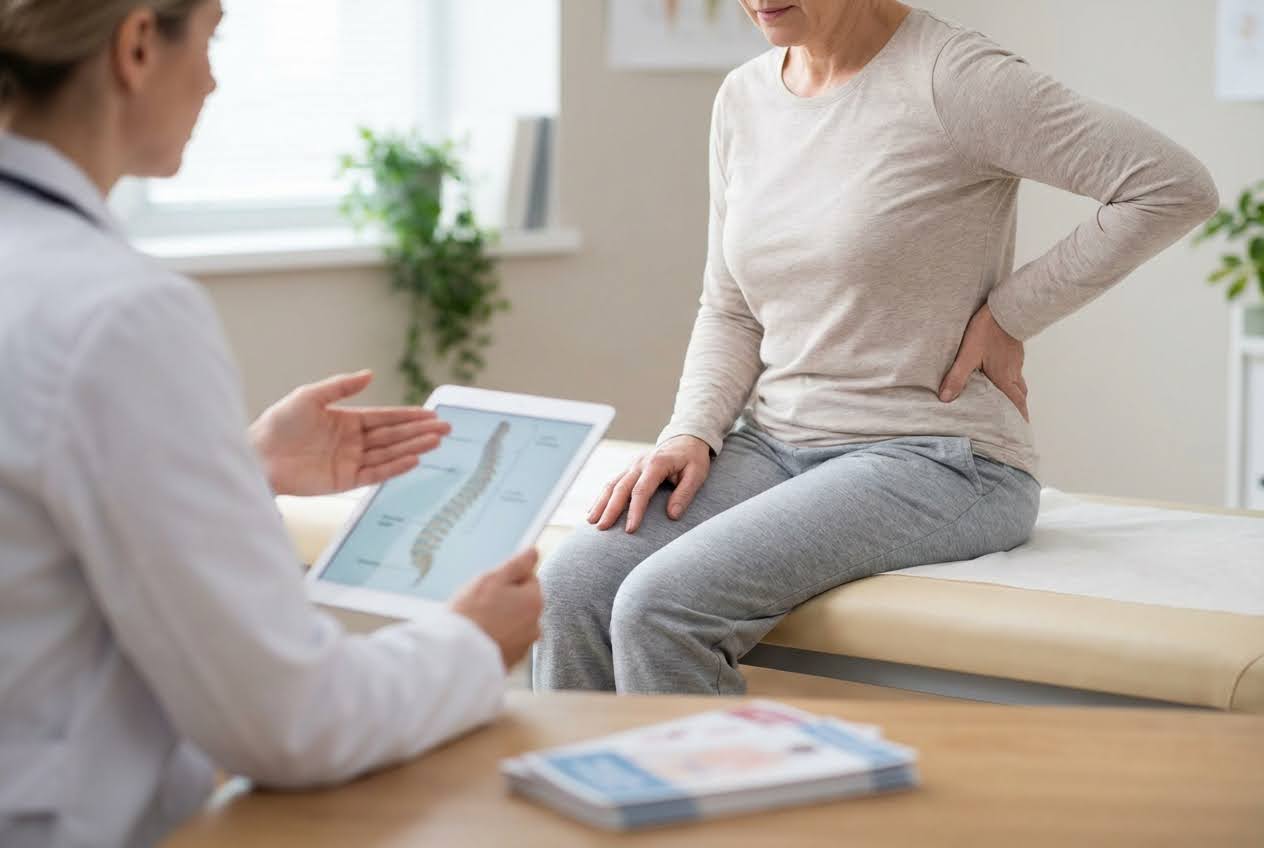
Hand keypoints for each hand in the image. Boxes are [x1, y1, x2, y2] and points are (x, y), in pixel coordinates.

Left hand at [249, 370, 450, 496]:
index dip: (408, 416)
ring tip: (436, 442)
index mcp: (348, 420)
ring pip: (389, 454)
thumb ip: (340, 386)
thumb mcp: (309, 396)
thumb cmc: (278, 424)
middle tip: (445, 428)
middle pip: (393, 436)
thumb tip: (370, 374)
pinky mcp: (344, 482)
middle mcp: (353, 442)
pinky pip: (375, 474)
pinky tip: (413, 459)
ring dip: (413, 447)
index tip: (431, 414)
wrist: (257, 455)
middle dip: (419, 432)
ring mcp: (350, 462)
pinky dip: (394, 468)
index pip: (385, 418)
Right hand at [449, 549, 542, 669]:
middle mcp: (535, 625)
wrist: (456, 655)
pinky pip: (505, 642)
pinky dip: (496, 638)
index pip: (529, 579)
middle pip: (522, 603)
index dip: (508, 579)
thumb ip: (517, 564)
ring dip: (501, 620)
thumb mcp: (492, 579)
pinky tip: (479, 636)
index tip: (491, 586)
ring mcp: (524, 645)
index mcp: (534, 602)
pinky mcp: (511, 661)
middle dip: (505, 600)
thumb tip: (533, 553)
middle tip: (481, 603)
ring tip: (478, 622)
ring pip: (513, 623)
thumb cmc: (472, 615)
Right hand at [588, 435, 711, 533]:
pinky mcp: (630, 470)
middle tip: (601, 528)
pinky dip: (602, 497)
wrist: (686, 439)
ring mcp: (632, 466)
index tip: (630, 529)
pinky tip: (593, 510)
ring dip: (600, 503)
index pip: (641, 490)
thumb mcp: (697, 474)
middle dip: (610, 509)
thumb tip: (672, 516)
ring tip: (591, 522)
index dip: (635, 510)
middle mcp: (640, 464)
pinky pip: (612, 483)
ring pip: (612, 484)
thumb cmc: (692, 459)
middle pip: (620, 488)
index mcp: (656, 464)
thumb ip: (685, 494)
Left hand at [939, 304, 1029, 420]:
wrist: (1005, 308)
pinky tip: (1002, 376)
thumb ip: (957, 377)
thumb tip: (946, 398)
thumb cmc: (987, 331)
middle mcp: (1013, 372)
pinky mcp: (1014, 351)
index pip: (1015, 404)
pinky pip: (1015, 371)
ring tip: (1006, 401)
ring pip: (1018, 383)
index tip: (1021, 429)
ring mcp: (1015, 361)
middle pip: (1019, 396)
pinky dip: (1011, 380)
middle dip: (1017, 409)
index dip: (1018, 417)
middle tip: (1014, 419)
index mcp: (1003, 378)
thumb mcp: (967, 355)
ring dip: (1015, 394)